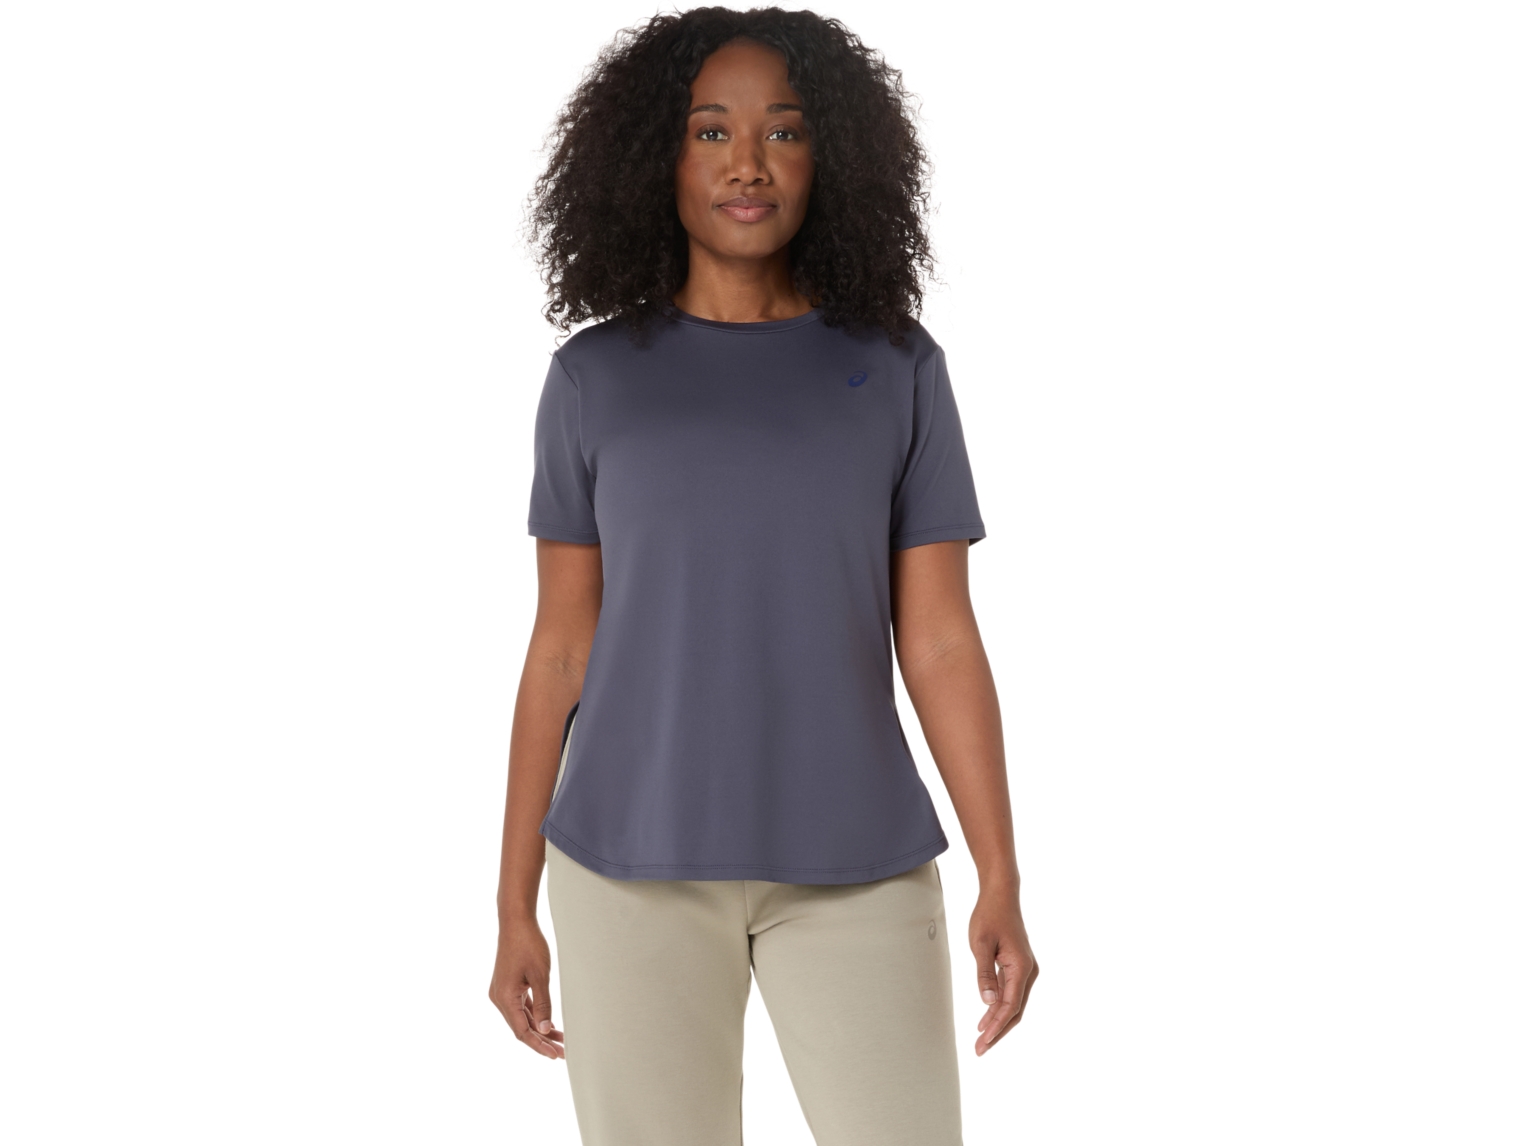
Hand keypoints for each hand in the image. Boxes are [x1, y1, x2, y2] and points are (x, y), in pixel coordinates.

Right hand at [488, 914, 564, 1059]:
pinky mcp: (507, 986)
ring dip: (539, 1029)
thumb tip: (545, 1029)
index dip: (539, 1045)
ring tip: (560, 1040)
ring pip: (521, 1019)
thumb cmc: (528, 944)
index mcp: (505, 998)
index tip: (555, 1055)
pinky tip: (548, 1023)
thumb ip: (543, 1004)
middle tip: (562, 1052)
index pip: (522, 1031)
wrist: (516, 921)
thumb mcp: (540, 976)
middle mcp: (499, 998)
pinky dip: (534, 1016)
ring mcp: (502, 992)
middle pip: (521, 1028)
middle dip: (541, 1041)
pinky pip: (521, 1007)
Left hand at [969, 888, 1037, 1055]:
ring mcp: (1023, 970)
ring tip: (981, 1039)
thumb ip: (984, 974)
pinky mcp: (1017, 966)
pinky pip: (1009, 993)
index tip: (983, 1040)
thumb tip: (986, 1002)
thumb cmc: (990, 915)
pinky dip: (998, 1007)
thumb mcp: (981, 943)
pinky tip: (986, 1018)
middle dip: (997, 1031)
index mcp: (1021, 967)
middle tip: (980, 1049)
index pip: (1009, 1005)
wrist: (1000, 895)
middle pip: (1014, 1010)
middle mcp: (1027, 971)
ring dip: (998, 1022)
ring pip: (1012, 1004)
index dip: (996, 1026)